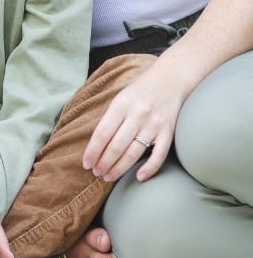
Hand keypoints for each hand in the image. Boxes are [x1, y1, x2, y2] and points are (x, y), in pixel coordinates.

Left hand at [82, 63, 182, 183]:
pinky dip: (149, 168)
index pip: (102, 133)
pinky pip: (159, 155)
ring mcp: (154, 125)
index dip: (93, 151)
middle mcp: (137, 115)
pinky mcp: (169, 132)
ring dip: (119, 168)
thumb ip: (111, 118)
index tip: (86, 163)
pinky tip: (139, 177)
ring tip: (108, 177)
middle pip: (116, 146)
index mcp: (120, 105)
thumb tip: (96, 143)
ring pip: (134, 153)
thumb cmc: (140, 90)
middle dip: (103, 163)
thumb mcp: (120, 97)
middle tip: (96, 173)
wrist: (170, 80)